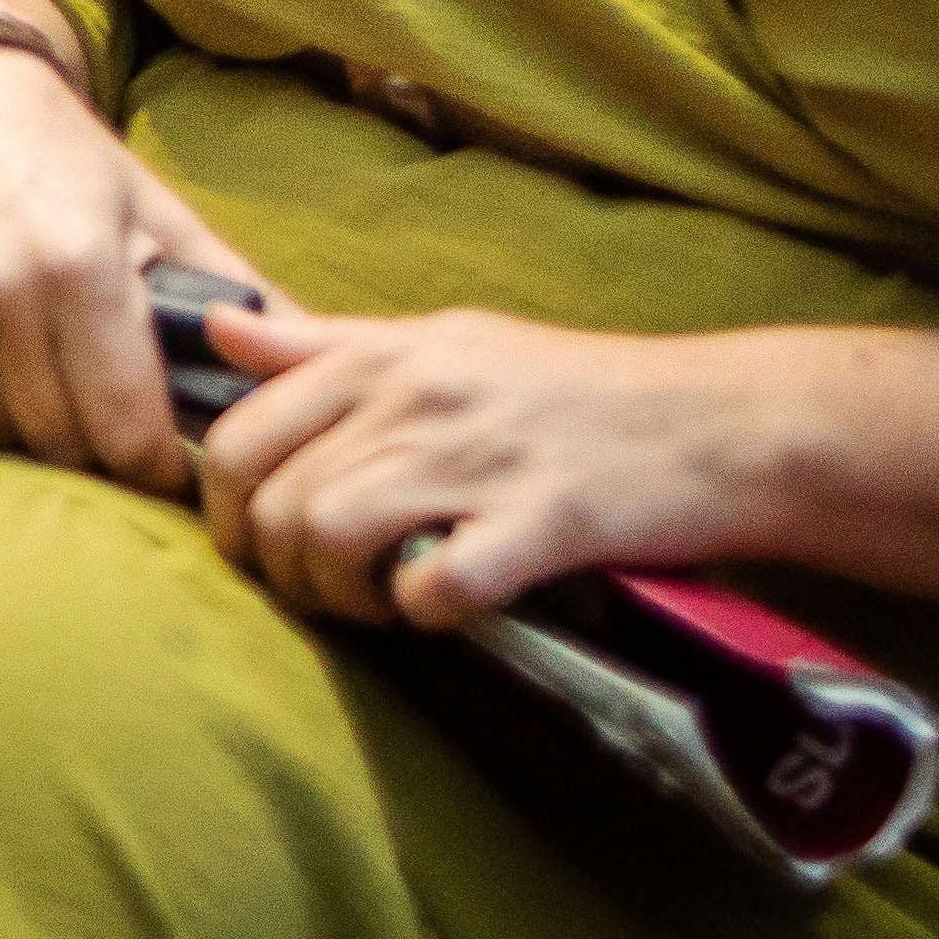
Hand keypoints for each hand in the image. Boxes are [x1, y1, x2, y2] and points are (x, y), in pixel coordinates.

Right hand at [0, 24, 267, 497]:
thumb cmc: (53, 148)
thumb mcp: (150, 204)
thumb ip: (229, 288)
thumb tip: (313, 358)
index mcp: (82, 265)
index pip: (125, 431)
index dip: (152, 460)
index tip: (160, 456)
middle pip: (59, 442)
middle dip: (92, 442)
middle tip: (101, 411)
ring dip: (23, 417)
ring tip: (39, 369)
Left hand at [192, 302, 781, 625]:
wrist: (720, 421)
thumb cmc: (575, 389)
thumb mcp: (444, 341)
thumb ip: (326, 345)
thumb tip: (218, 326)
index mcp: (387, 355)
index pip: (241, 430)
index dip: (227, 505)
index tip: (260, 540)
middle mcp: (418, 397)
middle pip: (274, 496)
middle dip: (276, 565)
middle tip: (321, 589)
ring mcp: (478, 457)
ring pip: (330, 534)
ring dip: (338, 595)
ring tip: (376, 604)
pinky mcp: (541, 520)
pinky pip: (432, 585)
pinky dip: (421, 613)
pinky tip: (443, 607)